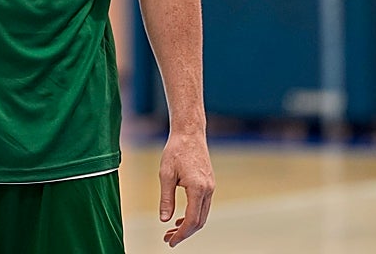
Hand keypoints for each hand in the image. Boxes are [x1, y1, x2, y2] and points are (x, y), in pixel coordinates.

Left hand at [158, 131, 213, 246]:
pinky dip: (193, 215)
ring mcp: (211, 187)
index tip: (170, 242)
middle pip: (199, 221)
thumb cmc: (176, 151)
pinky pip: (203, 206)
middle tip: (168, 239)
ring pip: (203, 215)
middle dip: (184, 233)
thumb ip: (166, 199)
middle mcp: (208, 190)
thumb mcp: (165, 174)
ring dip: (189, 225)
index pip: (191, 220)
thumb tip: (164, 220)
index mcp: (198, 188)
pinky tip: (180, 218)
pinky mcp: (209, 183)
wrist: (189, 133)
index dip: (181, 234)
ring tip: (172, 231)